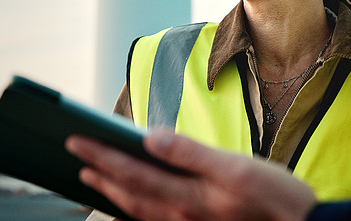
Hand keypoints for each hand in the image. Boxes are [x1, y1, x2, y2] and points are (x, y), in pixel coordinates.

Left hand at [66, 128, 316, 220]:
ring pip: (137, 209)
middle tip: (75, 154)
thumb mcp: (236, 167)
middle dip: (99, 172)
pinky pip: (153, 219)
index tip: (77, 139)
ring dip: (111, 191)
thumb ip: (190, 153)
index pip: (131, 172)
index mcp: (187, 197)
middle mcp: (180, 215)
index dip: (102, 155)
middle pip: (128, 192)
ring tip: (94, 177)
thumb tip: (150, 137)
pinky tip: (131, 200)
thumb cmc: (275, 198)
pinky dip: (134, 207)